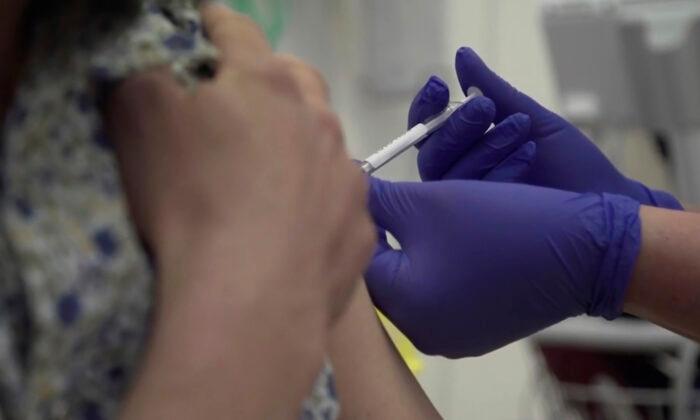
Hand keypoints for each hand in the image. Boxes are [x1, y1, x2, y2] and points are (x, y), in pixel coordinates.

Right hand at [109, 5, 374, 416]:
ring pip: (327, 143)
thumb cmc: (189, 202)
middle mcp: (319, 122)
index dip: (215, 25)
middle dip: (271, 81)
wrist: (250, 303)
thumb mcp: (139, 122)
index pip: (238, 33)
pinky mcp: (360, 231)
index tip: (204, 28)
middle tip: (245, 103)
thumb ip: (148, 79)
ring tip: (272, 177)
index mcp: (266, 86)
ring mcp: (348, 178)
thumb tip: (164, 74)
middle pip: (297, 81)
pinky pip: (341, 203)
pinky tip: (298, 231)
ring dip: (302, 146)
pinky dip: (321, 205)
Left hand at [366, 178, 640, 357]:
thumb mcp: (430, 202)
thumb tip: (348, 188)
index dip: (359, 221)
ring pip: (413, 286)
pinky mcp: (476, 332)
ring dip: (413, 251)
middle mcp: (425, 335)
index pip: (359, 261)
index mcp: (407, 307)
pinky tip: (451, 243)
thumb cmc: (506, 225)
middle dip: (385, 236)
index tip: (364, 194)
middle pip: (385, 278)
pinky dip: (439, 269)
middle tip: (390, 203)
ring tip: (422, 219)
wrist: (585, 251)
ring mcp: (453, 338)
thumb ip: (378, 199)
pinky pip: (441, 297)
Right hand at [409, 48, 681, 208]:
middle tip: (486, 107)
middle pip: (431, 153)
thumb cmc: (569, 162)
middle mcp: (459, 176)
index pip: (428, 129)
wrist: (602, 200)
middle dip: (456, 127)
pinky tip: (528, 156)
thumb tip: (462, 55)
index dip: (426, 107)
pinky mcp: (482, 227)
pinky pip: (473, 199)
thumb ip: (492, 90)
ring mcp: (469, 204)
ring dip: (484, 147)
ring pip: (449, 177)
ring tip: (521, 129)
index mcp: (464, 149)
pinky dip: (500, 172)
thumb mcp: (530, 117)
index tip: (440, 84)